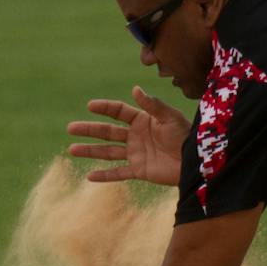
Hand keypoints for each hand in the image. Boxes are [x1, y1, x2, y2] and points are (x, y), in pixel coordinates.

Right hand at [66, 86, 187, 187]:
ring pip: (108, 152)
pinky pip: (118, 173)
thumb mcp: (170, 118)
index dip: (104, 108)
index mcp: (142, 120)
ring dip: (90, 150)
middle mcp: (135, 136)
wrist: (196, 161)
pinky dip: (104, 176)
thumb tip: (135, 89)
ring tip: (71, 149)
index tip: (90, 106)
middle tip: (70, 128)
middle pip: (107, 132)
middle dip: (89, 130)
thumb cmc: (186, 136)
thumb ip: (153, 105)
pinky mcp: (140, 171)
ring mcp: (136, 154)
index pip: (118, 112)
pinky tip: (89, 176)